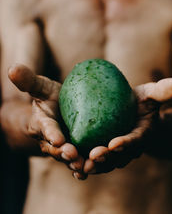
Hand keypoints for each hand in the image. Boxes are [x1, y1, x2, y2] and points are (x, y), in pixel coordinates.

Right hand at [8, 64, 86, 179]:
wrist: (56, 110)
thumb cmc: (48, 97)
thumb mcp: (41, 87)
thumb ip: (29, 80)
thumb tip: (12, 68)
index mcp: (41, 124)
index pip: (45, 129)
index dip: (50, 133)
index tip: (57, 139)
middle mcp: (50, 140)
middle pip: (56, 149)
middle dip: (63, 153)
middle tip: (72, 155)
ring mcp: (63, 147)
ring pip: (69, 159)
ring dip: (76, 163)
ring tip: (85, 167)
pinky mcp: (76, 151)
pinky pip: (80, 161)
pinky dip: (86, 166)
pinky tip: (93, 169)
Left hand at [84, 78, 171, 174]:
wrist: (134, 114)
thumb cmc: (143, 103)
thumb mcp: (152, 95)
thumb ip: (162, 91)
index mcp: (142, 135)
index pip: (136, 140)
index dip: (127, 143)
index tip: (114, 143)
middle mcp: (129, 148)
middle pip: (119, 157)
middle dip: (107, 159)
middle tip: (93, 157)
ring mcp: (116, 152)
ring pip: (105, 162)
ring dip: (93, 165)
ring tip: (80, 165)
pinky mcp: (104, 150)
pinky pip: (94, 159)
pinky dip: (84, 162)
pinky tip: (70, 163)